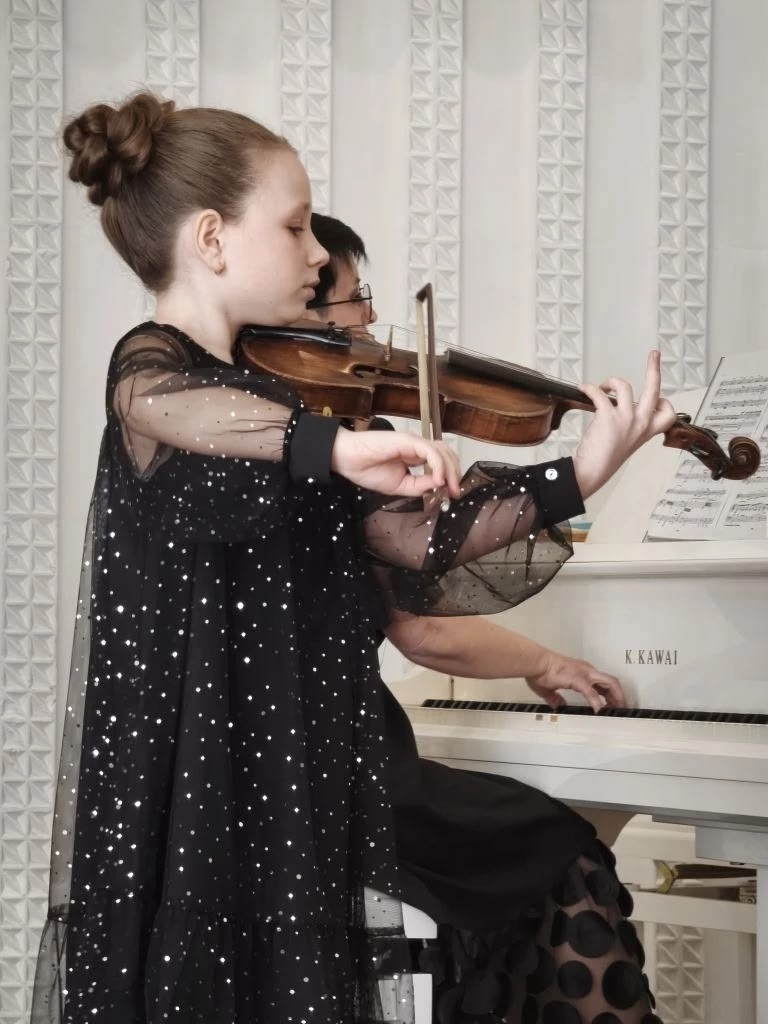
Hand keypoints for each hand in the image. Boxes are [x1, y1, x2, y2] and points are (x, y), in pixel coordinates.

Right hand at [330, 427, 461, 497]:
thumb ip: (419, 486)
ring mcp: (414, 442)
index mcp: (415, 456)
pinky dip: (438, 465)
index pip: (441, 461)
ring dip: (450, 470)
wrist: (347, 460)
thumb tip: (439, 486)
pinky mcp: (408, 441)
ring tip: (449, 487)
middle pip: (447, 455)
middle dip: (454, 473)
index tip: (452, 494)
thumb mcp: (399, 486)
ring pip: (442, 451)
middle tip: (455, 493)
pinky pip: (430, 451)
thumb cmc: (368, 470)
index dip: (450, 476)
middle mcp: (417, 447)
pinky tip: (438, 480)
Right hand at [525, 652, 624, 713]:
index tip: (612, 705)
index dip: (610, 694)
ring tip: (617, 710)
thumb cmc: (540, 672)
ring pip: (609, 683)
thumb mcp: (549, 688)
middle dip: (619, 696)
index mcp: (581, 671)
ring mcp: (583, 673)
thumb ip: (555, 698)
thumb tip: (558, 705)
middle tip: (621, 709)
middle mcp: (586, 670)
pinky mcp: (577, 679)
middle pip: (611, 682)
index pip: (602, 683)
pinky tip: (599, 710)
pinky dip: (597, 701)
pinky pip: (591, 692)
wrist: (535, 663)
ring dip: (616, 698)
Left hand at [572, 350, 676, 498]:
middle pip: (655, 389)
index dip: (664, 402)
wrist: (593, 471)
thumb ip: (631, 427)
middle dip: (654, 368)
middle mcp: (641, 423)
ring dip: (611, 382)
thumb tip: (621, 407)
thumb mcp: (627, 443)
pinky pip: (600, 393)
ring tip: (602, 387)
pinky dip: (590, 388)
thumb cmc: (606, 459)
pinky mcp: (608, 417)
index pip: (668, 413)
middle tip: (654, 354)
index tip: (657, 398)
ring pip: (624, 386)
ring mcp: (626, 419)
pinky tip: (584, 389)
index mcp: (647, 431)